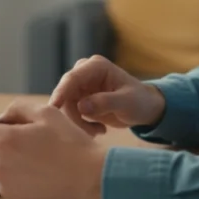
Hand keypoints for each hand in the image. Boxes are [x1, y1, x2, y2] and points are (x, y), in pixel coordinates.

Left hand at [0, 101, 107, 198]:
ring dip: (2, 154)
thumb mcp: (47, 113)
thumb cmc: (73, 147)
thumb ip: (18, 109)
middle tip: (9, 131)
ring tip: (34, 152)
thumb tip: (3, 117)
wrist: (93, 182)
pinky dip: (14, 172)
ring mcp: (6, 186)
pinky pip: (6, 181)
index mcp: (3, 142)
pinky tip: (38, 169)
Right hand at [48, 55, 165, 136]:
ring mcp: (81, 87)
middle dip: (73, 114)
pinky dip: (81, 125)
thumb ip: (105, 102)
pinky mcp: (80, 100)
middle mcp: (84, 74)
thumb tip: (81, 106)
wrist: (145, 109)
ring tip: (98, 132)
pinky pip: (71, 114)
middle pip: (65, 93)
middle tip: (90, 132)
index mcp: (96, 66)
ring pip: (66, 106)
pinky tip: (99, 130)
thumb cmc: (139, 101)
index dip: (61, 92)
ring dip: (78, 123)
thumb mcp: (126, 102)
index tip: (54, 108)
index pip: (72, 78)